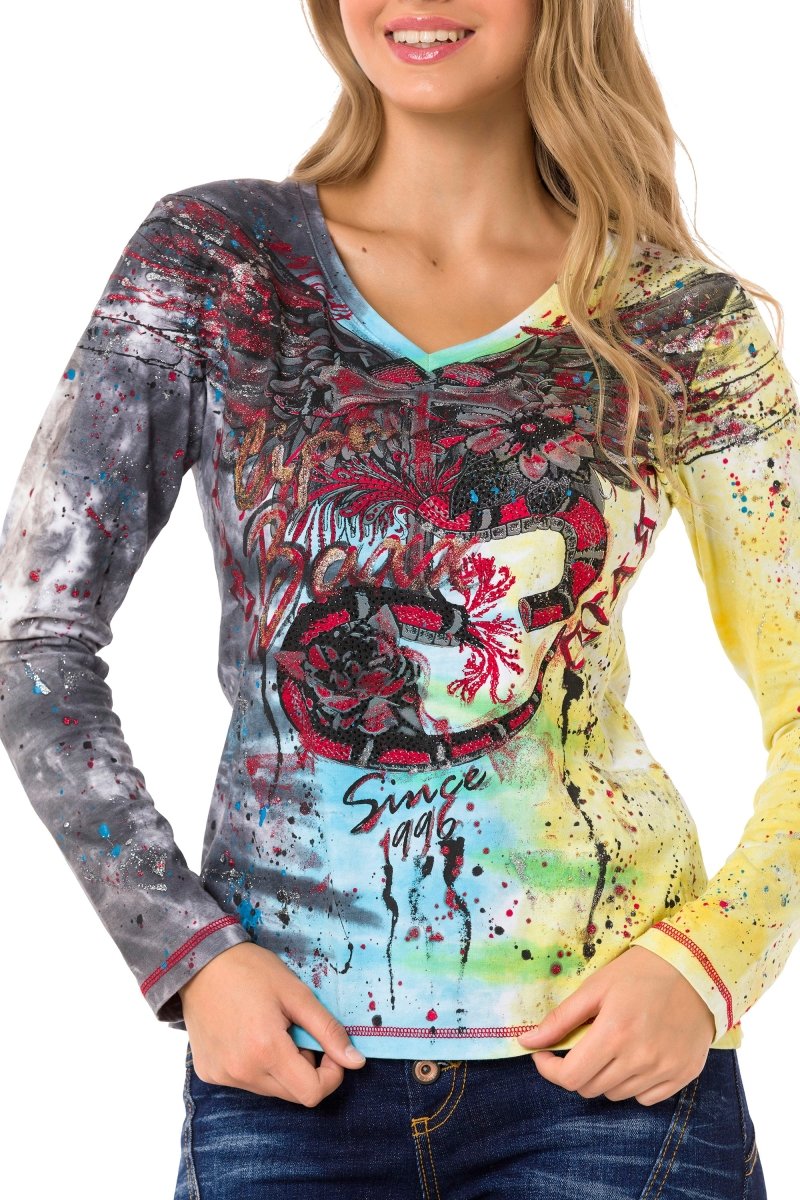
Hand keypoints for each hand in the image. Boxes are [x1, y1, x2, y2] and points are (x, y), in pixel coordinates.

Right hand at [178, 941, 366, 1105]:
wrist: (199, 963)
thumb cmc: (251, 970)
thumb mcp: (296, 993)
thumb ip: (328, 1030)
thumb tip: (357, 1062)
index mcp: (266, 1051)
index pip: (312, 1093)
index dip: (330, 1074)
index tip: (327, 1047)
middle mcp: (242, 1072)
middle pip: (293, 1094)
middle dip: (306, 1068)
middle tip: (295, 1031)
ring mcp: (223, 1076)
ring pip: (271, 1090)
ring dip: (282, 1067)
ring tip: (270, 1030)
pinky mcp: (209, 1074)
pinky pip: (247, 1082)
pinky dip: (257, 1066)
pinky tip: (247, 1035)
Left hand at [516, 944, 716, 1104]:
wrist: (696, 968)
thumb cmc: (641, 972)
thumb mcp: (596, 987)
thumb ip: (561, 1019)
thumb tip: (526, 1042)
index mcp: (614, 1034)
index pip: (570, 1077)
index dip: (550, 1069)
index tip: (544, 1055)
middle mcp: (639, 1059)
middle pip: (590, 1088)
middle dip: (576, 1069)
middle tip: (581, 1044)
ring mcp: (664, 1071)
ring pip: (616, 1094)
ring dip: (605, 1076)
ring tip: (612, 1046)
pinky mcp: (683, 1076)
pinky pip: (646, 1097)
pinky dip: (634, 1083)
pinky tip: (637, 1056)